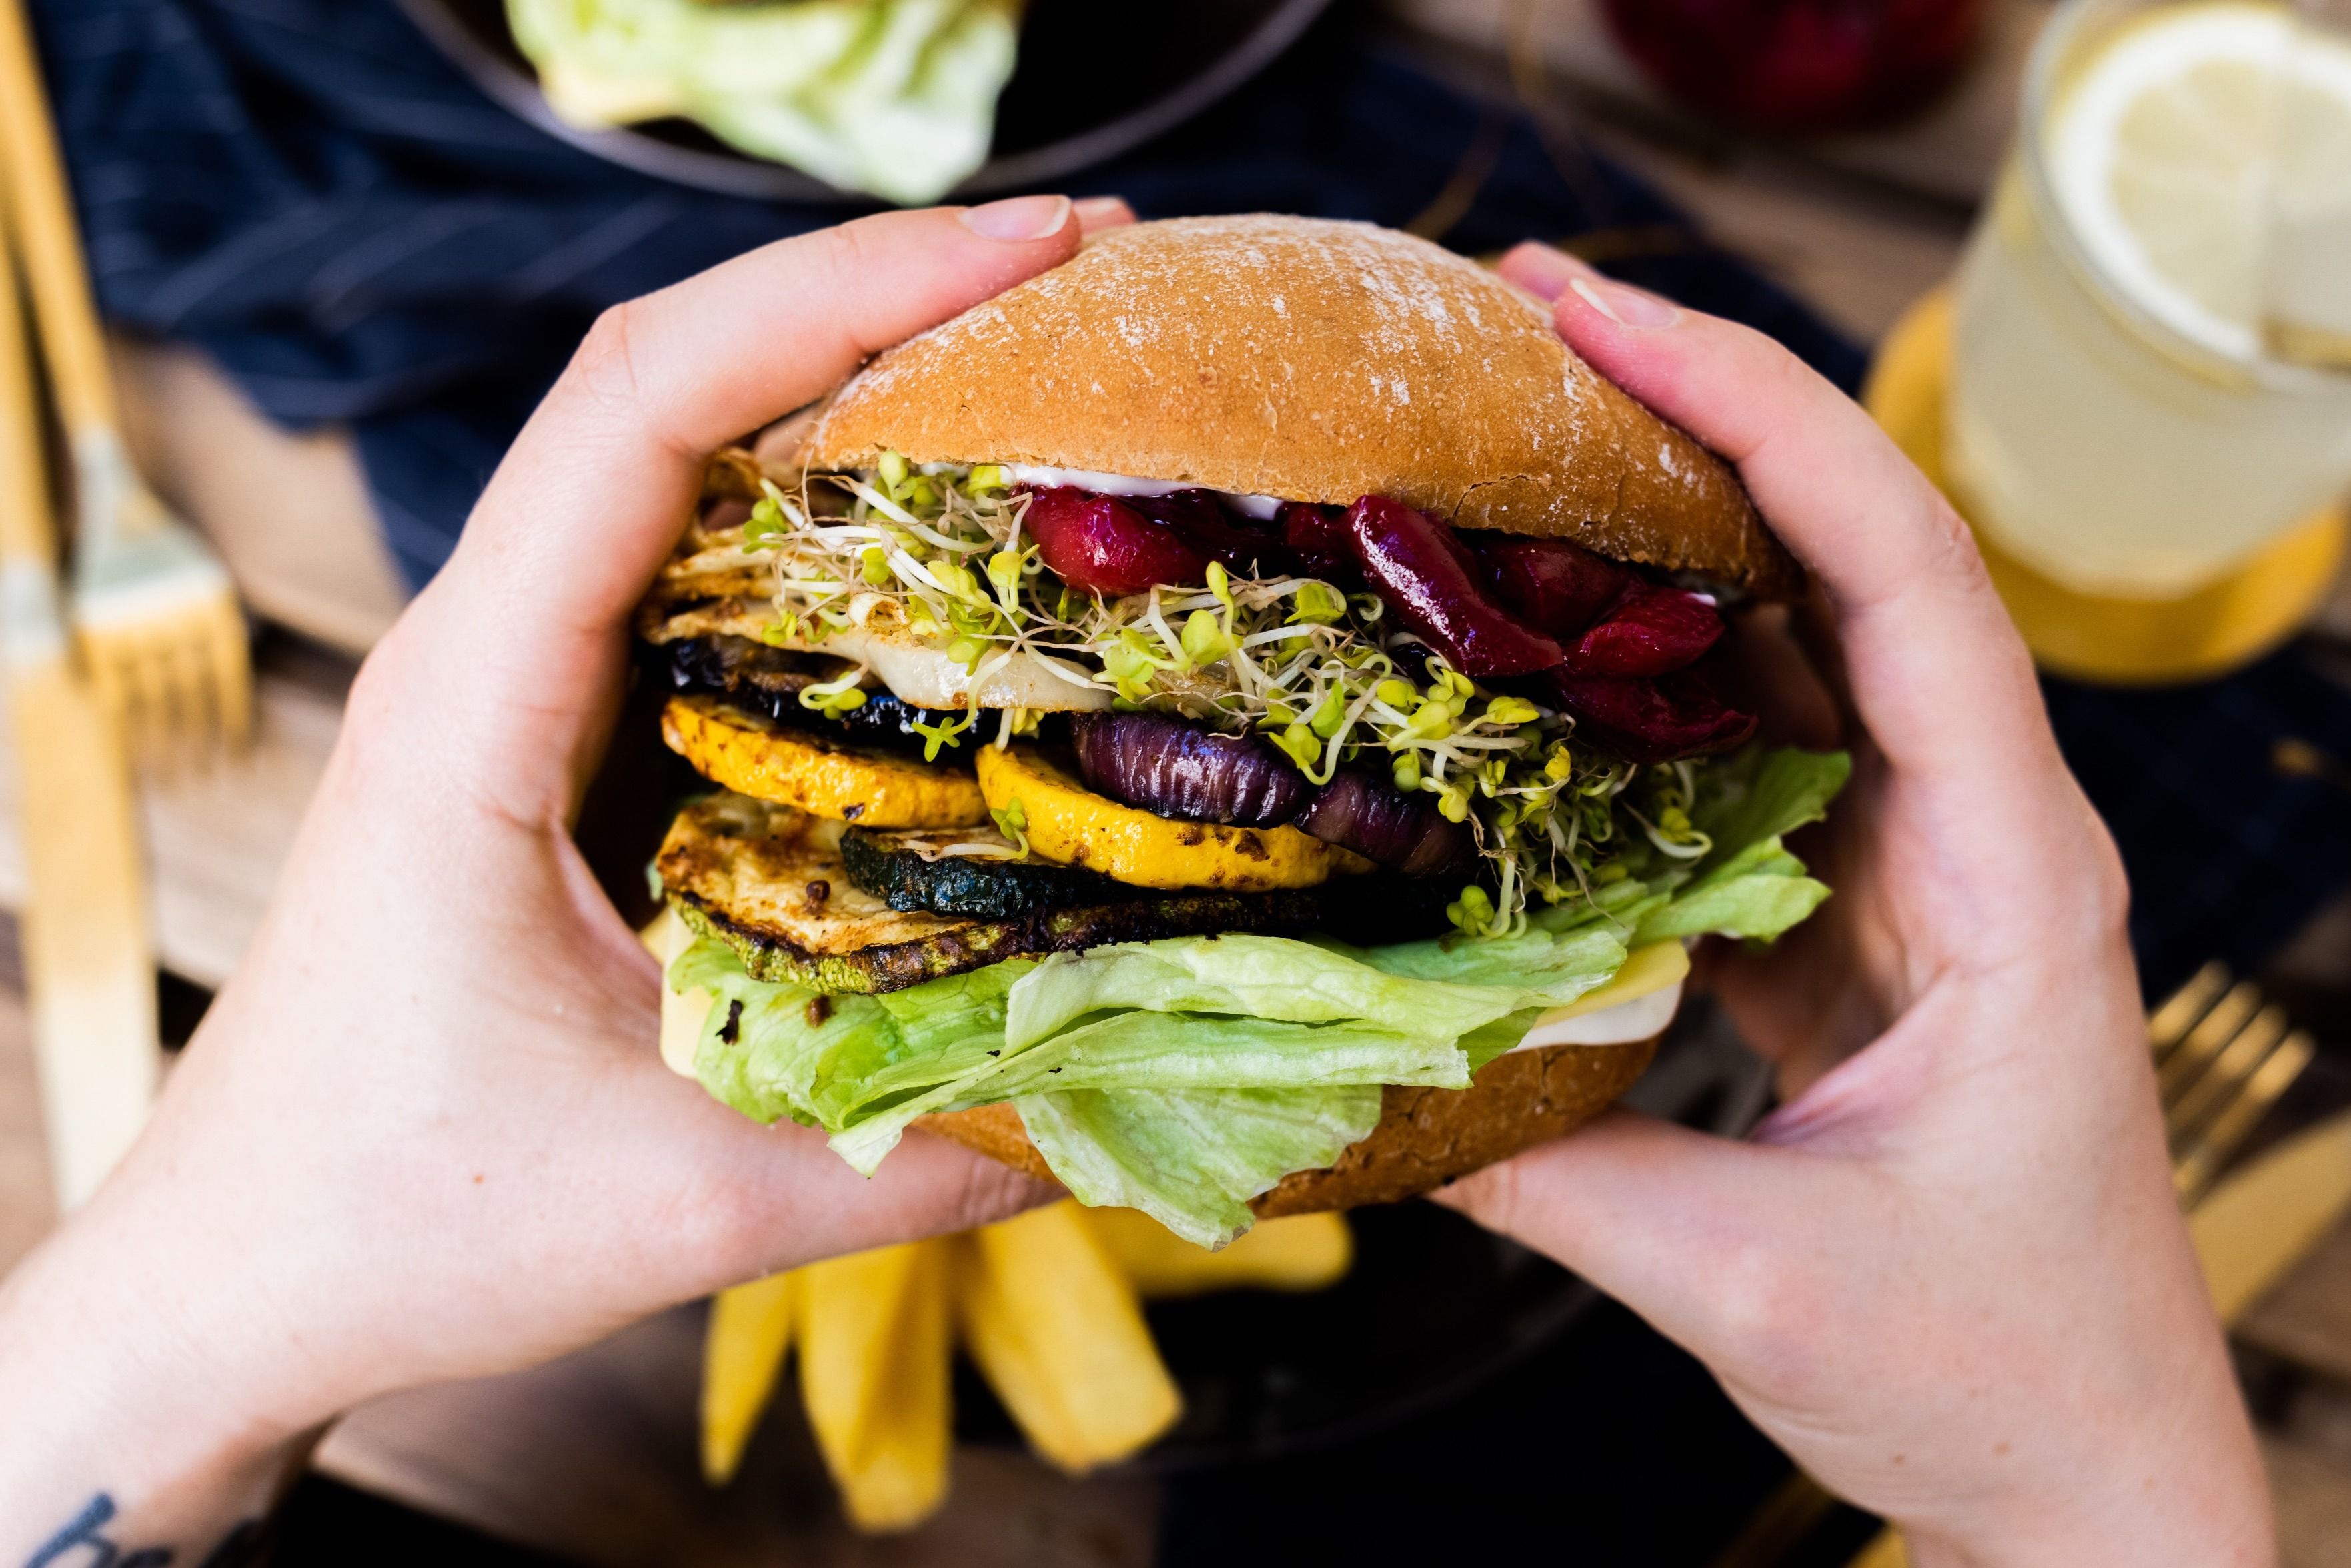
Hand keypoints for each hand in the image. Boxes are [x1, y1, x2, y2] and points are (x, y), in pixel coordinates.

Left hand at [0, 194, 1139, 1559]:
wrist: (245, 1271)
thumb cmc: (402, 1218)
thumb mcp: (684, 1199)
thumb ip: (917, 1153)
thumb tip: (1146, 1101)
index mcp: (477, 703)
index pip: (644, 409)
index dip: (839, 296)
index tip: (1031, 259)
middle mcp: (493, 649)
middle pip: (678, 380)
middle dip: (886, 296)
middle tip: (1093, 282)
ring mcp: (525, 680)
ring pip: (692, 456)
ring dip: (862, 381)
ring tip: (1055, 358)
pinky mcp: (568, 729)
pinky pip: (706, 566)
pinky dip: (837, 509)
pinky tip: (962, 528)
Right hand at [1440, 245, 2272, 1566]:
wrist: (2090, 1480)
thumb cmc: (2001, 1383)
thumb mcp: (1757, 1280)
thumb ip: (1547, 1169)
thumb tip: (1346, 1083)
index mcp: (2012, 877)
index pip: (1900, 577)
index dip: (1757, 422)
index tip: (1601, 326)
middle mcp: (1978, 837)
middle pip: (1847, 561)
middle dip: (1693, 421)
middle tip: (1518, 328)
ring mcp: (1915, 874)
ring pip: (1794, 648)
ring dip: (1662, 541)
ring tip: (1504, 454)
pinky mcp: (1853, 926)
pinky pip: (1745, 762)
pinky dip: (1638, 692)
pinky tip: (1530, 661)